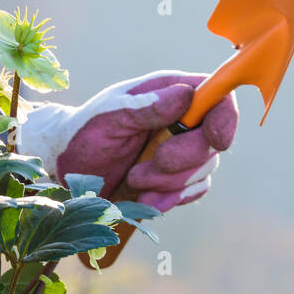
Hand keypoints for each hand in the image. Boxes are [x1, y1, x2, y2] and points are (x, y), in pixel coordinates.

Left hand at [19, 71, 237, 212]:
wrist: (68, 169)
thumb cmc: (85, 132)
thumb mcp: (108, 115)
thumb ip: (145, 106)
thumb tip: (185, 95)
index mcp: (169, 93)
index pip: (217, 96)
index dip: (225, 117)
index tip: (216, 139)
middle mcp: (182, 120)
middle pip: (213, 141)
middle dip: (182, 161)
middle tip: (143, 168)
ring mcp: (182, 151)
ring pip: (204, 171)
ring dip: (169, 184)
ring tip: (133, 181)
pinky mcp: (176, 180)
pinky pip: (193, 192)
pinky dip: (170, 200)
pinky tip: (144, 200)